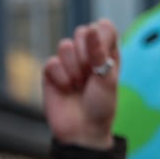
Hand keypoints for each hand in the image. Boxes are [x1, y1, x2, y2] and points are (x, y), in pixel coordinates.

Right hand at [42, 18, 120, 149]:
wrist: (82, 131)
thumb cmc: (102, 107)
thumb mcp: (107, 80)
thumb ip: (99, 53)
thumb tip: (91, 28)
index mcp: (108, 55)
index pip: (104, 27)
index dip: (101, 36)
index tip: (103, 54)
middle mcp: (88, 55)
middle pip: (82, 32)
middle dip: (86, 54)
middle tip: (91, 75)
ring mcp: (69, 62)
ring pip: (65, 45)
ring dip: (75, 69)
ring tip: (79, 86)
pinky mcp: (51, 71)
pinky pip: (52, 62)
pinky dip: (61, 78)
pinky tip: (67, 90)